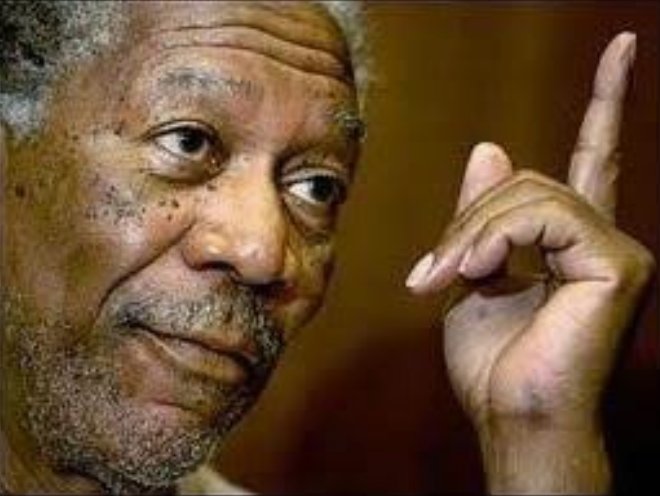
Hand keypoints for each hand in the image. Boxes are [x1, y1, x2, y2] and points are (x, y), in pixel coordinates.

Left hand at [406, 33, 653, 492]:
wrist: (513, 418)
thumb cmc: (494, 364)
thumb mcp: (471, 275)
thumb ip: (481, 215)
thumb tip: (490, 147)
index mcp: (573, 241)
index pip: (594, 156)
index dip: (606, 100)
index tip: (621, 45)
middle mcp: (603, 238)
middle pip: (527, 181)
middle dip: (467, 222)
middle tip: (429, 273)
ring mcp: (616, 250)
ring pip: (530, 194)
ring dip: (470, 235)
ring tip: (444, 278)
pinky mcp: (617, 264)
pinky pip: (541, 217)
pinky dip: (492, 239)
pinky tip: (474, 273)